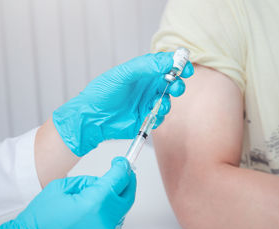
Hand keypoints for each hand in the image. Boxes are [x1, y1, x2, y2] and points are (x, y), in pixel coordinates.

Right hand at [0, 157, 135, 228]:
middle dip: (126, 184)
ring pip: (117, 216)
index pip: (119, 179)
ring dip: (110, 207)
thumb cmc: (39, 222)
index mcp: (94, 204)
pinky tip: (85, 225)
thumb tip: (103, 181)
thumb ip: (87, 182)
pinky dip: (102, 225)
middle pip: (127, 198)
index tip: (122, 164)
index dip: (122, 168)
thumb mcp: (60, 188)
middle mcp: (104, 224)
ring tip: (88, 209)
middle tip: (123, 176)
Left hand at [53, 52, 193, 155]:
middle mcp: (147, 86)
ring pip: (167, 100)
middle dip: (177, 84)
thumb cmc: (102, 92)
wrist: (92, 117)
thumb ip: (146, 66)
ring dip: (167, 101)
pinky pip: (160, 116)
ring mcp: (147, 102)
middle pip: (171, 82)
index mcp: (143, 71)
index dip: (178, 65)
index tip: (186, 68)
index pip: (165, 64)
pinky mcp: (146, 118)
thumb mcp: (123, 74)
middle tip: (175, 87)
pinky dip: (160, 115)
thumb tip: (168, 61)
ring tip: (160, 103)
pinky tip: (152, 114)